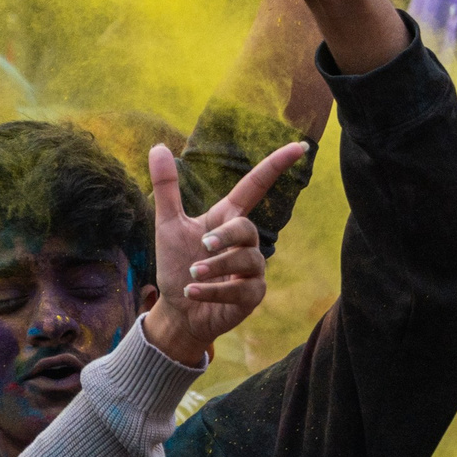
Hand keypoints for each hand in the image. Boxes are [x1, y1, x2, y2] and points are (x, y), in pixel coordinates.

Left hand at [143, 140, 302, 364]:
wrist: (177, 309)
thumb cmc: (177, 264)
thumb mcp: (168, 224)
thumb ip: (166, 188)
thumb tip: (158, 147)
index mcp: (226, 219)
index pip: (255, 187)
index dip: (275, 166)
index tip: (298, 146)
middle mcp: (244, 242)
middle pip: (248, 228)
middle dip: (226, 237)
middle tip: (203, 246)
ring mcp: (252, 270)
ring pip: (247, 260)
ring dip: (215, 267)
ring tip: (192, 274)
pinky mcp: (252, 296)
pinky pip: (242, 290)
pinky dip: (213, 291)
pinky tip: (191, 292)